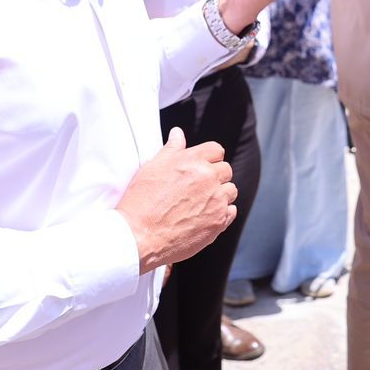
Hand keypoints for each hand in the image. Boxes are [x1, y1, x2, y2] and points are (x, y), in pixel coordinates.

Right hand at [117, 128, 236, 272]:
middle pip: (226, 170)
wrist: (138, 236)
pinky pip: (231, 211)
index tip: (201, 168)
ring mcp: (216, 200)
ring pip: (231, 191)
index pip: (216, 150)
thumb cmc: (141, 201)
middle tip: (197, 189)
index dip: (209, 158)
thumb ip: (171, 149)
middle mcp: (208, 178)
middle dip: (215, 176)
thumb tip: (178, 133)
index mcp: (193, 161)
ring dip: (220, 195)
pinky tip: (205, 217)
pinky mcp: (219, 222)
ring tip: (200, 204)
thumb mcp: (152, 168)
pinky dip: (222, 213)